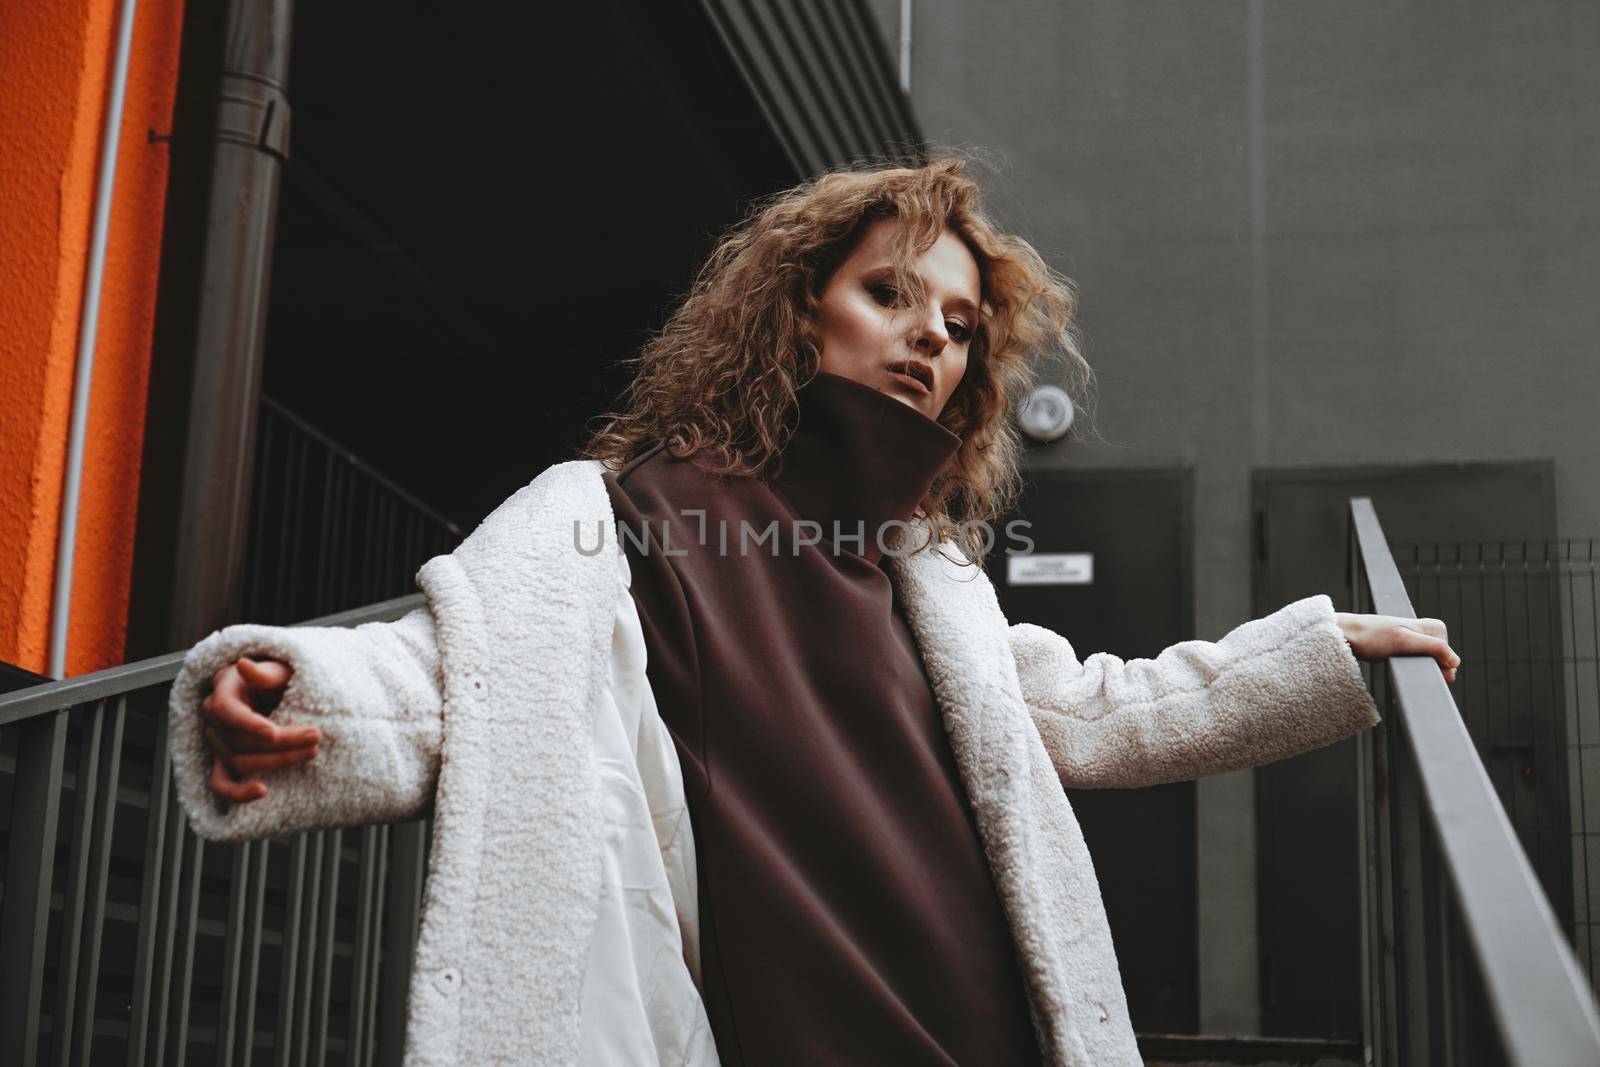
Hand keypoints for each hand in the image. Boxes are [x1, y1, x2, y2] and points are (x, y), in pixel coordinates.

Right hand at [201, 656, 319, 802]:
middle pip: (237, 740)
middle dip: (280, 743)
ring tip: (311, 752)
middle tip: (315, 737)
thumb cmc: (279, 676)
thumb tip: (244, 665)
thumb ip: (265, 671)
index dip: (247, 724)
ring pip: (237, 761)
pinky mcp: (225, 761)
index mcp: (224, 689)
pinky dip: (238, 793)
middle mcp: (215, 718)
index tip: (274, 733)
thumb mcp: (279, 666)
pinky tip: (262, 791)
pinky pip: (221, 784)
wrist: (279, 690)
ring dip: (275, 762)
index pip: (224, 710)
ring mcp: (218, 742)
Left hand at [1333, 613, 1460, 683]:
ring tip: (1411, 674)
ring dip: (1420, 669)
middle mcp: (1417, 630)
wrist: (1343, 634)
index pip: (1447, 648)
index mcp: (1425, 625)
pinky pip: (1411, 658)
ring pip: (1424, 657)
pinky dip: (1409, 668)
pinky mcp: (1395, 645)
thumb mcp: (1404, 641)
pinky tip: (1401, 671)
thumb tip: (1455, 661)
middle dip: (1432, 667)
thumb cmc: (1370, 636)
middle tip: (1423, 677)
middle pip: (1437, 654)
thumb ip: (1432, 648)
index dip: (1445, 664)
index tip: (1439, 677)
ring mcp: (1406, 637)